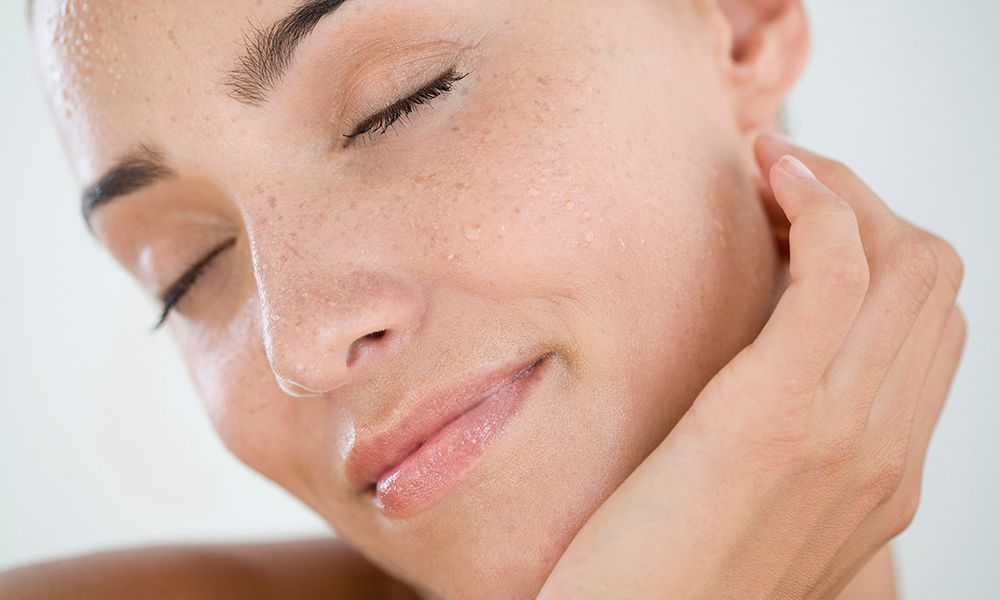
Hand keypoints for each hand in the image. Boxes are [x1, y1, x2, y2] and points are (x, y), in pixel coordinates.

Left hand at [536, 134, 966, 598]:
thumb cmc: (661, 581)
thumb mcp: (748, 515)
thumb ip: (788, 448)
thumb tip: (767, 366)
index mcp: (883, 475)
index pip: (933, 327)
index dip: (880, 252)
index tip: (803, 224)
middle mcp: (886, 452)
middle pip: (932, 281)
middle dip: (867, 203)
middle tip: (789, 182)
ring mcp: (843, 432)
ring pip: (903, 262)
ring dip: (841, 186)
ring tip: (774, 168)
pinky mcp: (775, 410)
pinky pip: (838, 270)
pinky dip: (819, 200)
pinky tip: (772, 179)